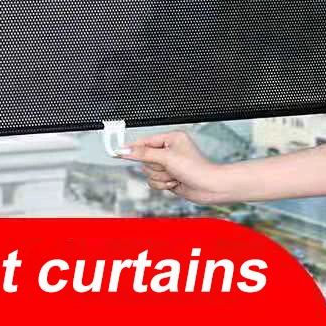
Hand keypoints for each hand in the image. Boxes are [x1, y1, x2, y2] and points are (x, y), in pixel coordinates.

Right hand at [118, 130, 234, 203]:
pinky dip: (162, 185)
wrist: (209, 188)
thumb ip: (144, 154)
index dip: (132, 148)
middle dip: (156, 168)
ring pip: (148, 172)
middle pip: (145, 159)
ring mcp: (169, 165)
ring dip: (160, 178)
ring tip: (174, 177)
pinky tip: (174, 184)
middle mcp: (169, 150)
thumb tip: (125, 150)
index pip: (145, 141)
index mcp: (171, 138)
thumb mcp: (167, 158)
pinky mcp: (169, 177)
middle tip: (169, 168)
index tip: (116, 150)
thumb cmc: (196, 169)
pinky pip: (153, 181)